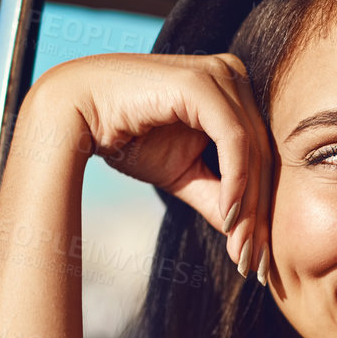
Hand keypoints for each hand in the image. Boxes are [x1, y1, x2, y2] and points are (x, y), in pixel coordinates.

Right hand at [31, 52, 272, 280]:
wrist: (74, 113)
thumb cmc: (127, 138)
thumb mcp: (183, 174)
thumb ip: (219, 197)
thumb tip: (248, 238)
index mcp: (233, 90)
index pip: (259, 153)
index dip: (263, 207)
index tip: (260, 255)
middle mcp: (233, 75)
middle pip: (261, 153)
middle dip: (259, 213)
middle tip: (257, 263)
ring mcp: (220, 74)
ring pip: (252, 150)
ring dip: (248, 206)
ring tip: (242, 249)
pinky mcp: (202, 83)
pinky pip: (233, 140)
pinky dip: (235, 181)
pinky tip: (230, 217)